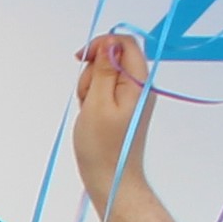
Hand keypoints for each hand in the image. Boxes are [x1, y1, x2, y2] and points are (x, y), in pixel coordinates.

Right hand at [70, 33, 161, 220]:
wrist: (111, 179)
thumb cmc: (103, 147)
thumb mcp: (98, 102)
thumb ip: (105, 69)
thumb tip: (109, 43)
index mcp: (139, 82)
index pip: (126, 43)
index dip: (103, 43)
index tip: (83, 58)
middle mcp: (140, 86)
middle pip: (114, 56)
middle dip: (94, 70)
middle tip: (88, 97)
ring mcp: (132, 97)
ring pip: (106, 73)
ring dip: (91, 86)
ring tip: (89, 110)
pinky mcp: (123, 107)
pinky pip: (105, 90)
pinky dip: (94, 97)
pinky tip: (91, 114)